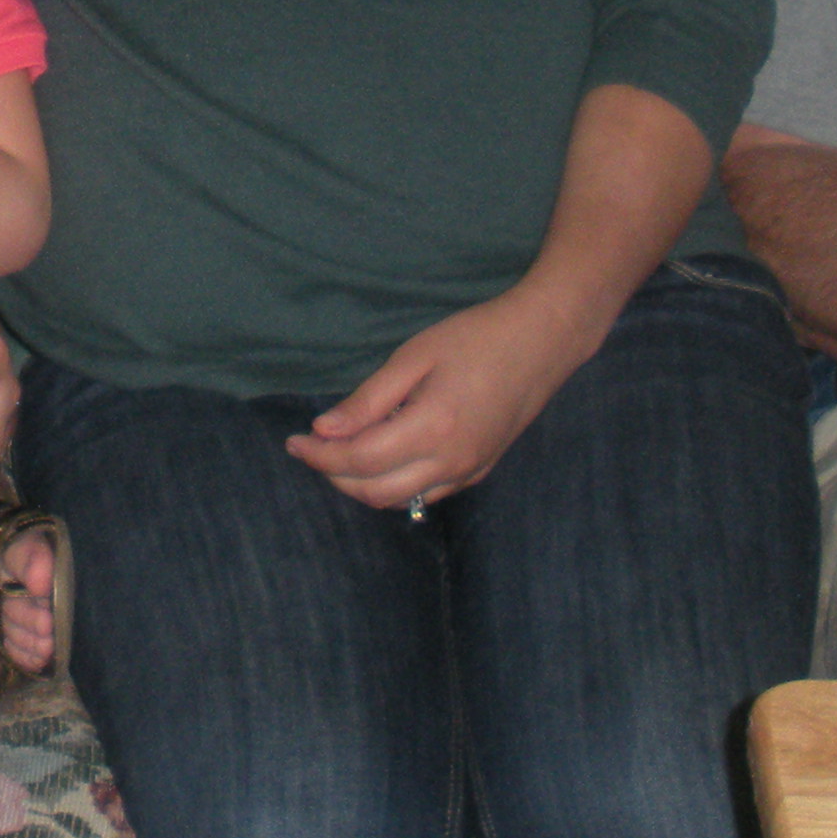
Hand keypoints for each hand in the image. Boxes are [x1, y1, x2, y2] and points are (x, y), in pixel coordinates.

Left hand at [287, 291, 597, 512]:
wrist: (542, 341)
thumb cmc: (477, 337)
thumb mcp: (415, 356)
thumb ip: (369, 399)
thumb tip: (325, 430)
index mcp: (433, 428)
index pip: (359, 460)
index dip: (320, 455)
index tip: (293, 441)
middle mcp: (452, 461)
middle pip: (375, 491)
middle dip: (334, 475)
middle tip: (311, 448)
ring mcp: (468, 471)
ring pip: (399, 500)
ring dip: (361, 484)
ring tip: (338, 453)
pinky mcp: (479, 471)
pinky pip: (425, 494)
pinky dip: (393, 484)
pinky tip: (380, 458)